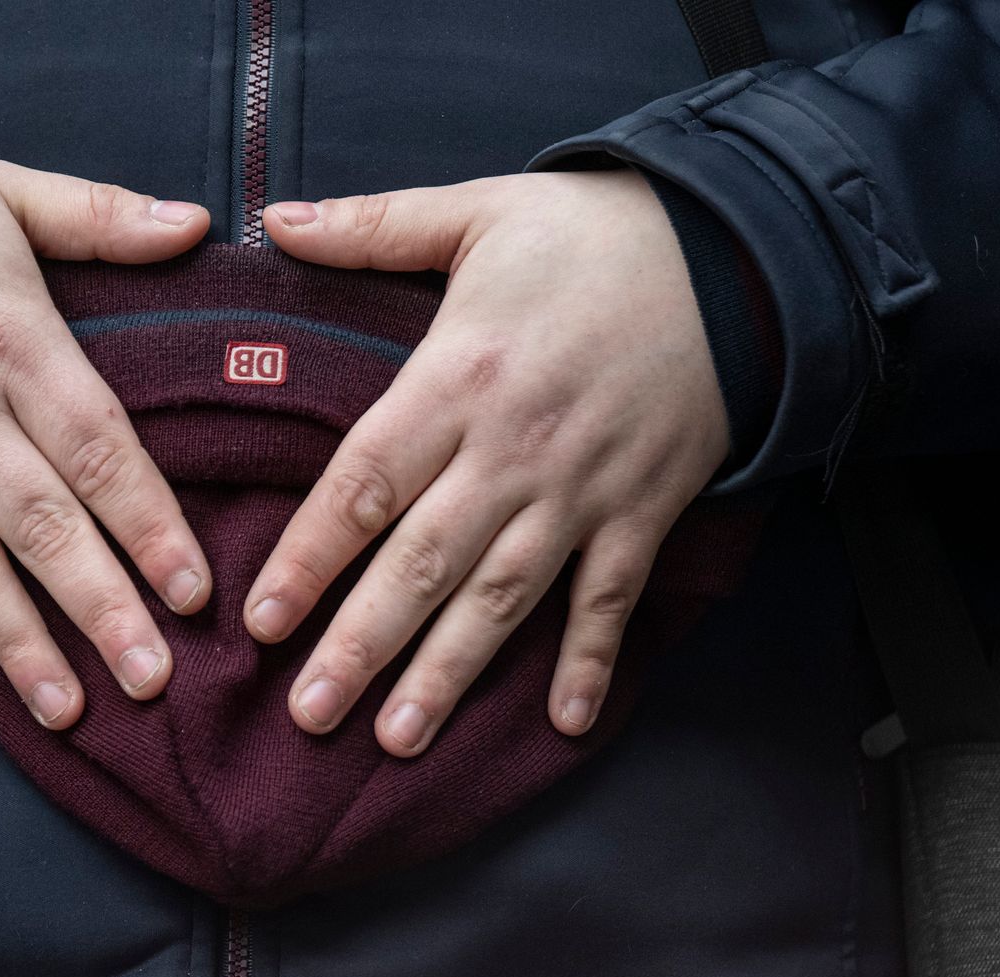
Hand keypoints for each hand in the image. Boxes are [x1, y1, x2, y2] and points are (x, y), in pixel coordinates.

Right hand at [0, 147, 214, 728]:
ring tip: (70, 711)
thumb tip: (197, 226)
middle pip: (41, 526)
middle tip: (154, 682)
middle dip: (101, 610)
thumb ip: (100, 215)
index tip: (194, 594)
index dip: (149, 525)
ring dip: (19, 642)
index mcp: (7, 339)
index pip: (97, 449)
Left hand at [242, 169, 729, 754]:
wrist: (736, 252)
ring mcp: (582, 492)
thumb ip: (372, 227)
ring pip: (502, 600)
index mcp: (458, 378)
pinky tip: (562, 725)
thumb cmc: (593, 234)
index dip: (311, 556)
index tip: (262, 621)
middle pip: (422, 564)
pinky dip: (589, 662)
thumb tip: (274, 222)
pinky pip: (610, 601)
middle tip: (308, 715)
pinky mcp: (643, 511)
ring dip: (449, 674)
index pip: (365, 483)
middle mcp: (513, 450)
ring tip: (396, 740)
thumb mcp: (478, 213)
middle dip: (361, 645)